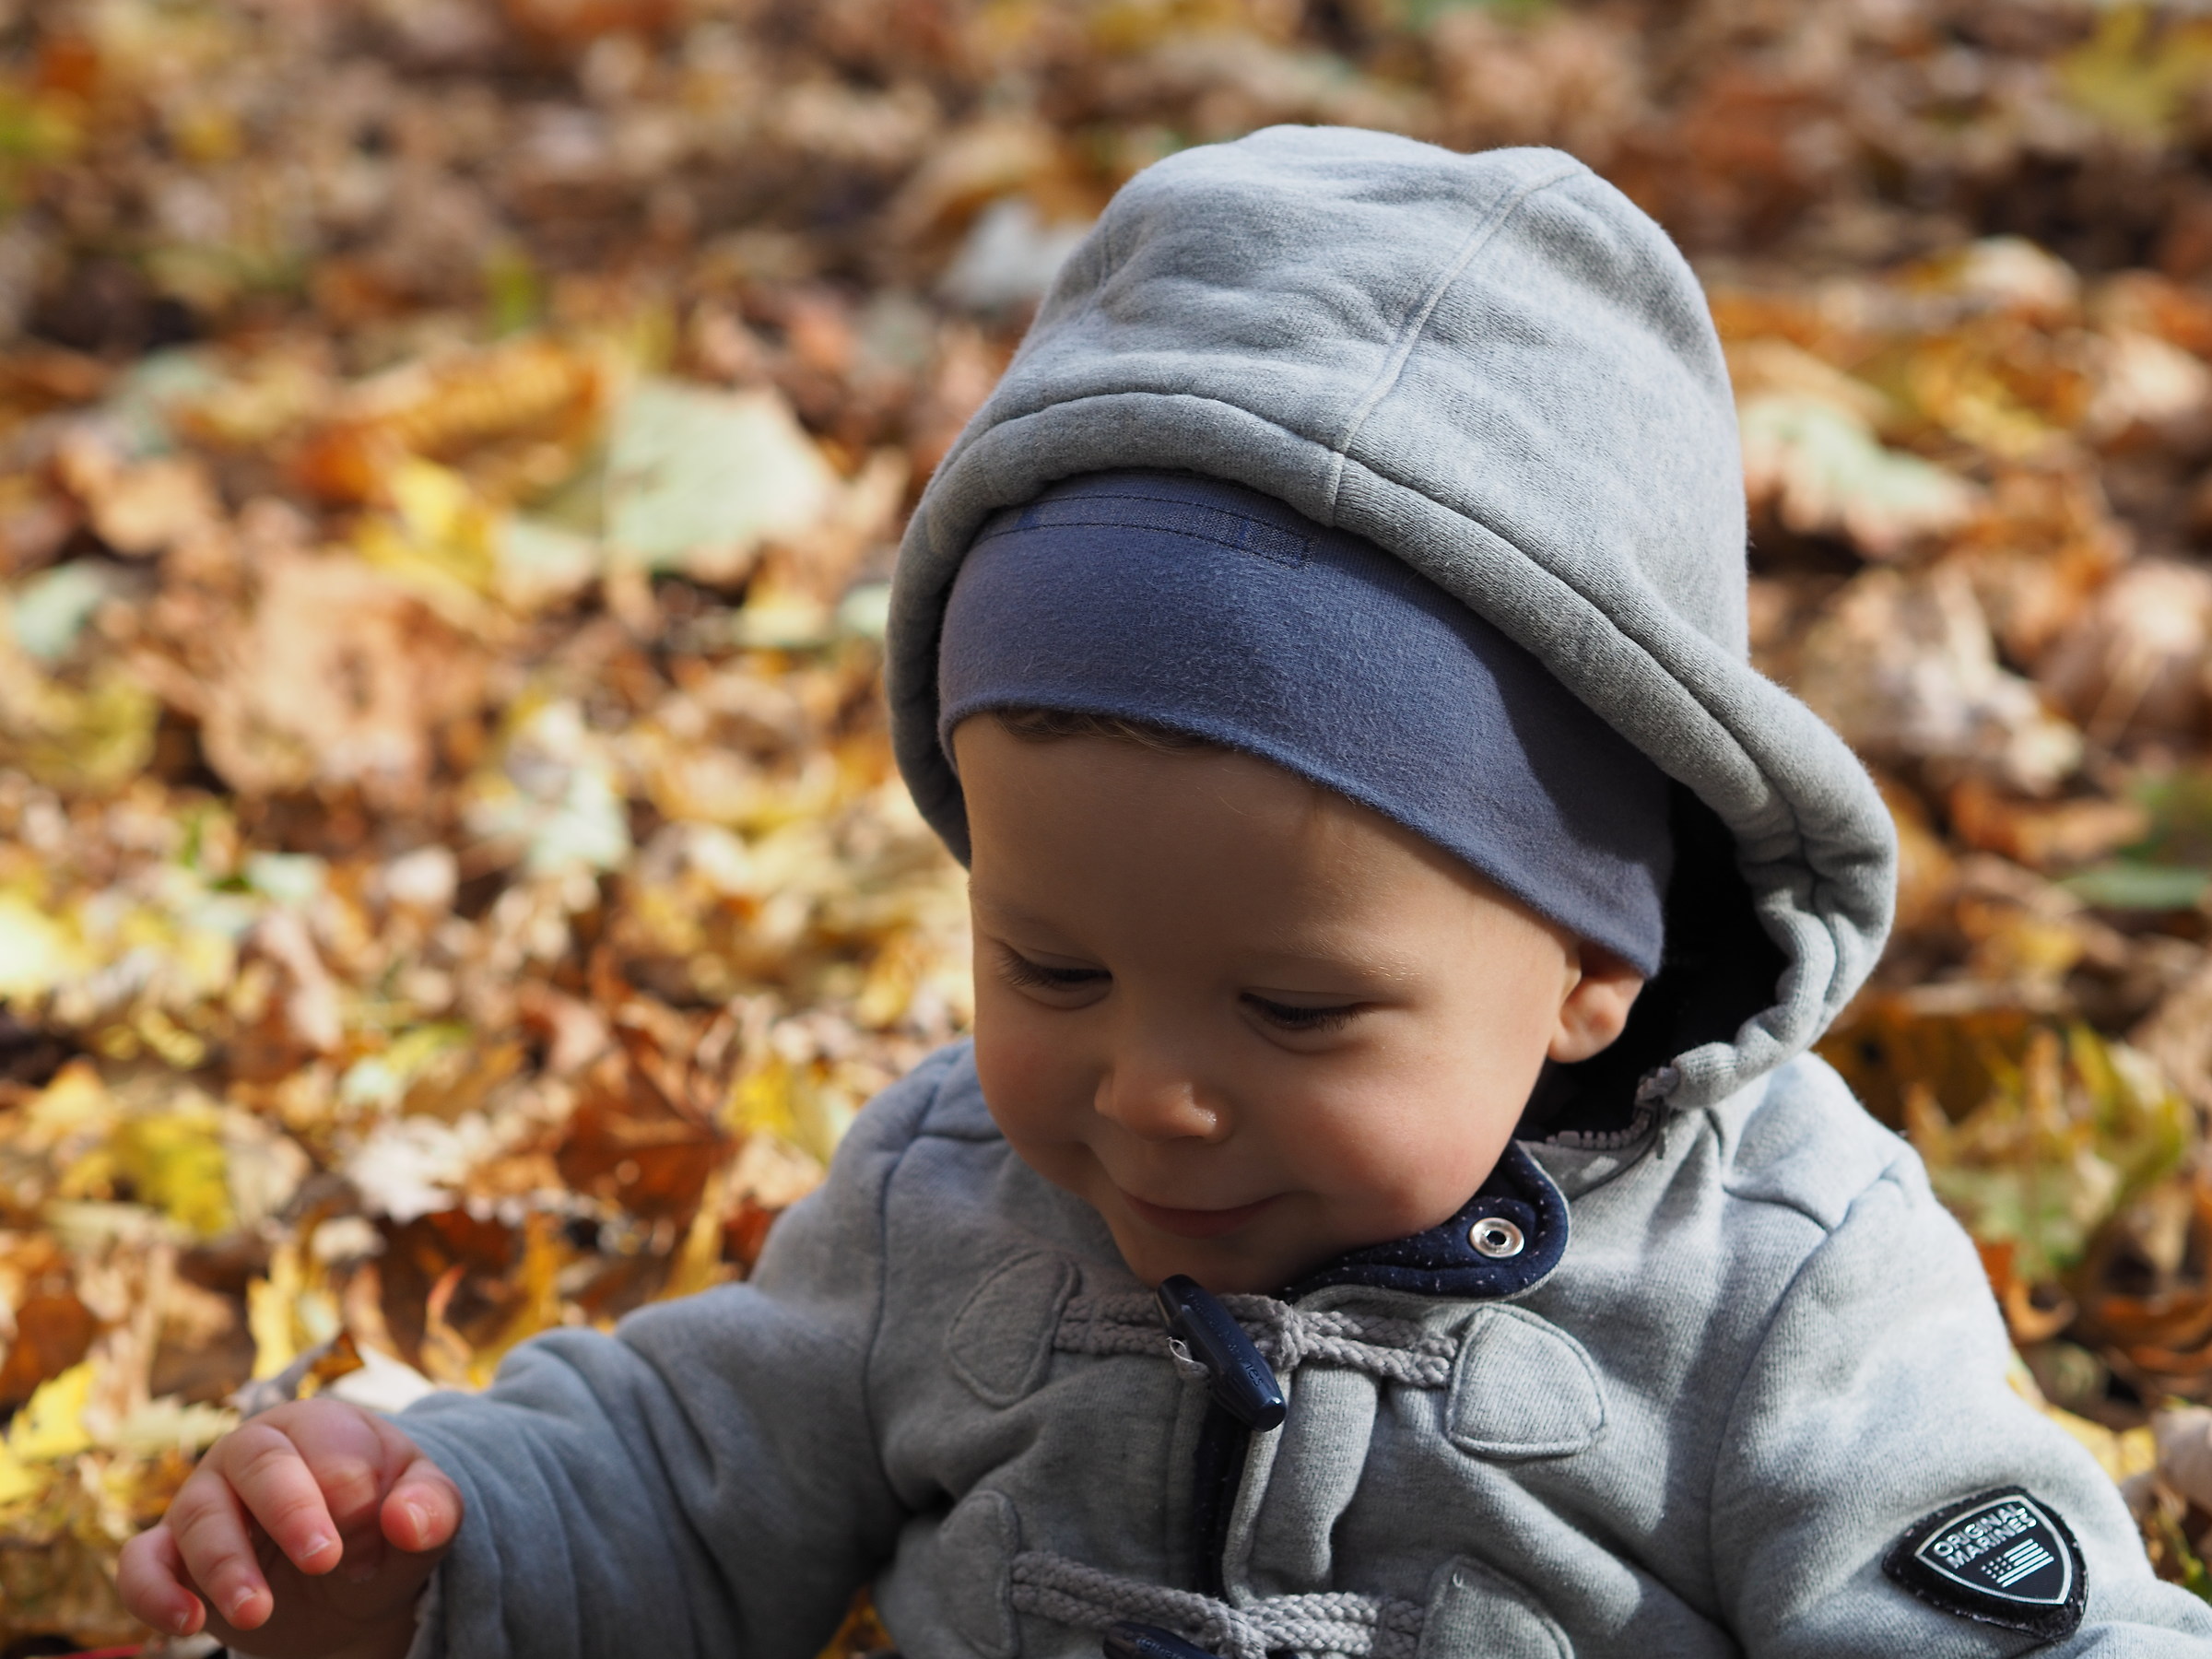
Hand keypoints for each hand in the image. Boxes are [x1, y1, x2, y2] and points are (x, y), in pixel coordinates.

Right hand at [118, 1397, 460, 1658]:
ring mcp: (206, 1501)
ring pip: (198, 1516)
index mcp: (320, 1426)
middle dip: (291, 1511)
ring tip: (259, 1612)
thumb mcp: (426, 1517)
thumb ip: (431, 1509)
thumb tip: (408, 1522)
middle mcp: (254, 1452)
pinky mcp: (173, 1555)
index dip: (355, 1499)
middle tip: (325, 1561)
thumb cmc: (388, 1530)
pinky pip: (142, 1564)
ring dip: (226, 1566)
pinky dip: (153, 1592)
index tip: (378, 1551)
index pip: (329, 1445)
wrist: (353, 1585)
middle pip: (257, 1463)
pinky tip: (187, 1623)